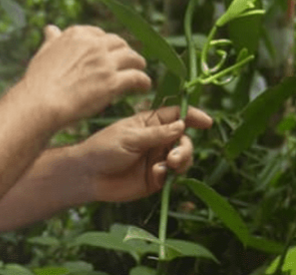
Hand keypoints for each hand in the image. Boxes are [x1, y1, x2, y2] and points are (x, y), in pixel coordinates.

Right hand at [20, 25, 151, 128]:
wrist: (40, 103)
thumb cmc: (38, 82)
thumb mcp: (43, 52)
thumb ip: (52, 39)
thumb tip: (50, 28)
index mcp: (77, 35)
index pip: (100, 34)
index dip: (107, 44)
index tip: (109, 53)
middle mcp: (94, 44)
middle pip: (119, 43)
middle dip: (124, 52)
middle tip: (128, 62)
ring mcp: (105, 63)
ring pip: (132, 58)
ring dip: (138, 64)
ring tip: (139, 71)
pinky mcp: (112, 82)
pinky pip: (136, 77)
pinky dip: (143, 81)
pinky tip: (144, 87)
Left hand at [75, 106, 212, 202]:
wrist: (88, 176)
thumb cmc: (104, 149)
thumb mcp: (130, 137)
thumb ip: (157, 133)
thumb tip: (182, 125)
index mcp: (149, 122)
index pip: (176, 115)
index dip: (192, 116)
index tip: (207, 122)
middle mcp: (157, 140)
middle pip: (184, 139)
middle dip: (185, 147)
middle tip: (174, 157)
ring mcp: (157, 159)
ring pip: (182, 158)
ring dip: (181, 161)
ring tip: (168, 166)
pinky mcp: (155, 179)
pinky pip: (172, 176)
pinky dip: (169, 176)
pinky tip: (155, 176)